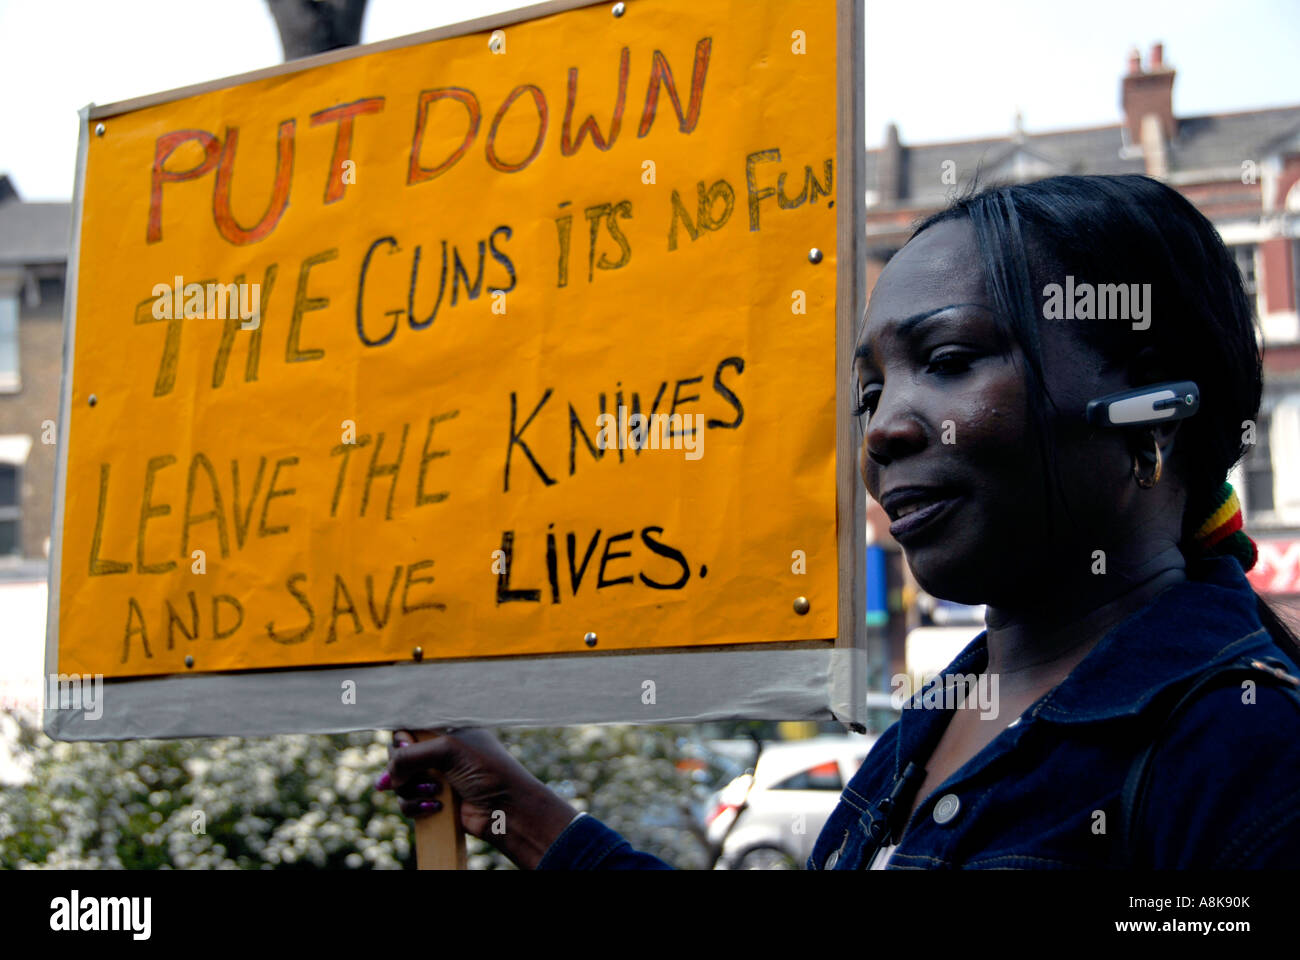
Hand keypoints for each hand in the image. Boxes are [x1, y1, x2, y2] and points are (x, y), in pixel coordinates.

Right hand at [376, 728, 578, 868]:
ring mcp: (436, 777)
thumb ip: (410, 755)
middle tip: (416, 773)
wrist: (507, 809)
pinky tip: (437, 807)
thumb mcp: (448, 751)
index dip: (402, 738)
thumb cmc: (487, 771)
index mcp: (447, 730)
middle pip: (398, 755)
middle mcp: (440, 752)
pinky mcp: (433, 801)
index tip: (405, 745)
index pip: (410, 726)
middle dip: (402, 767)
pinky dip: (416, 806)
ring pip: (399, 781)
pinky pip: (407, 802)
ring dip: (412, 788)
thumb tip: (384, 777)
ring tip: (436, 791)